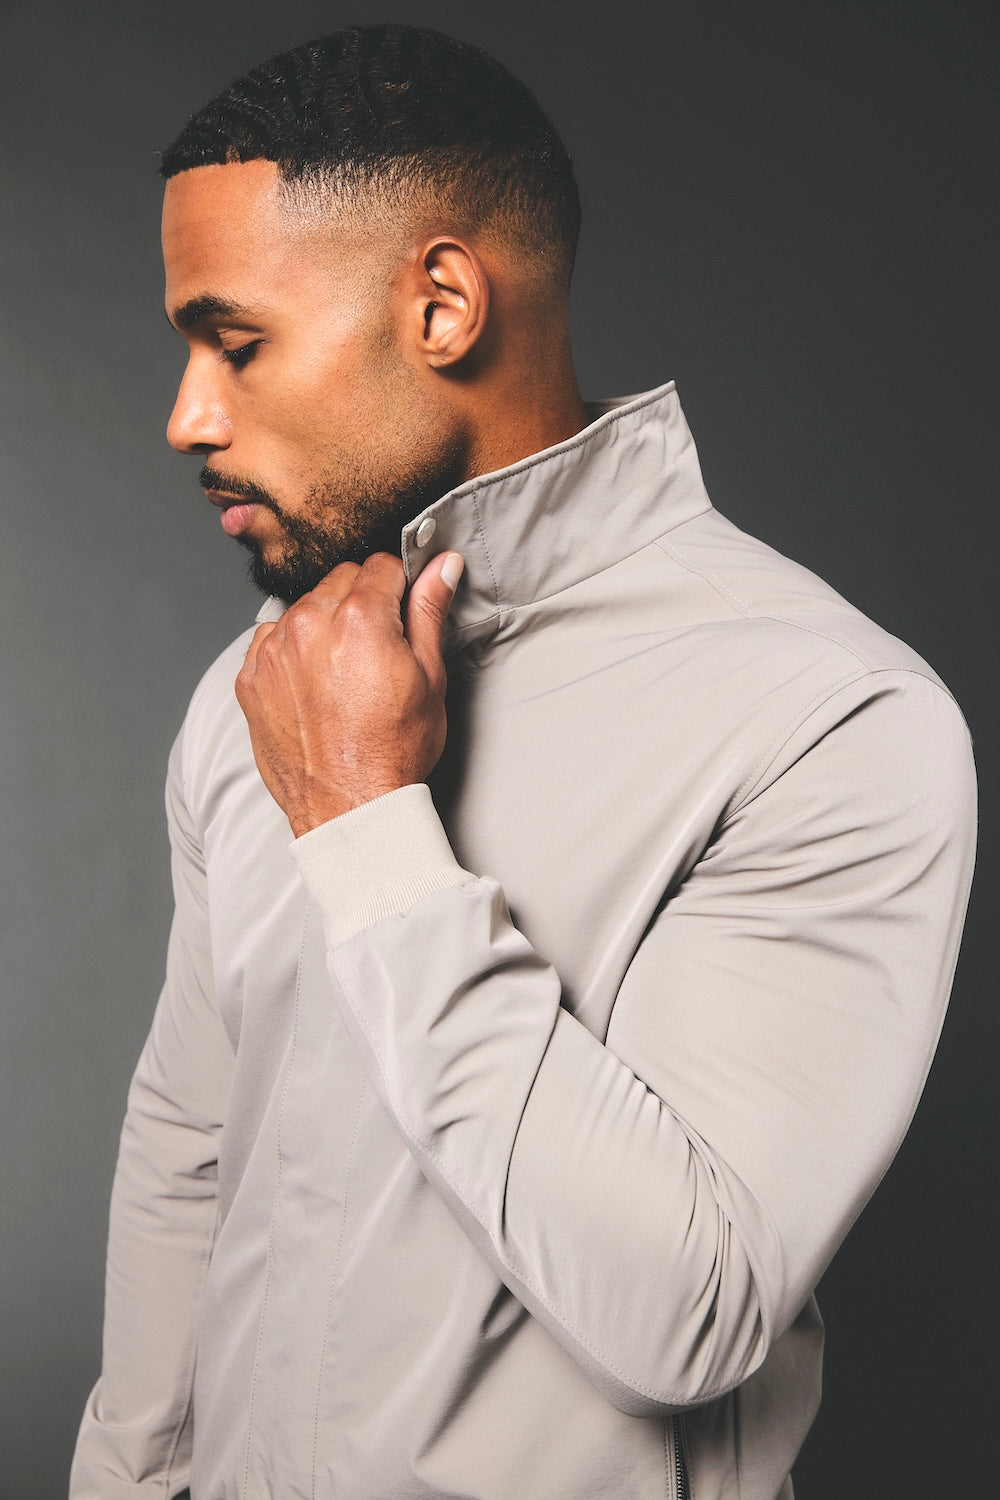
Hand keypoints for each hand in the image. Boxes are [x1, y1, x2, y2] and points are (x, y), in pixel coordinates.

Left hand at [235, 550, 464, 836]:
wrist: (349, 808)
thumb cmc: (393, 750)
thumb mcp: (429, 677)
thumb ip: (429, 610)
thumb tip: (442, 564)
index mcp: (360, 618)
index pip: (381, 565)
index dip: (399, 585)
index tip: (402, 609)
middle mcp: (309, 624)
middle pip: (341, 580)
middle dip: (361, 602)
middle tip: (377, 649)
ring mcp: (274, 651)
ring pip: (304, 607)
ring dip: (324, 624)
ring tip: (344, 673)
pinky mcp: (250, 677)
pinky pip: (273, 640)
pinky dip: (292, 651)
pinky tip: (314, 685)